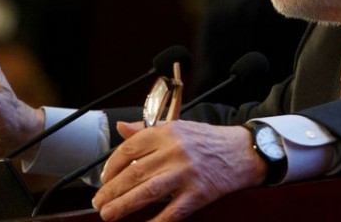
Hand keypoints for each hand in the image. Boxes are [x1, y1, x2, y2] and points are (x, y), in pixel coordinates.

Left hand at [92, 120, 266, 221]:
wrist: (242, 152)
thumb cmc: (207, 140)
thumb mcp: (177, 127)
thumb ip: (147, 130)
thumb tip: (121, 128)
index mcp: (167, 132)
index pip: (130, 149)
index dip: (112, 166)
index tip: (104, 179)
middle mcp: (175, 151)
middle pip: (135, 173)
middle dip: (112, 190)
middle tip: (99, 202)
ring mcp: (187, 174)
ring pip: (147, 192)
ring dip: (124, 205)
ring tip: (109, 214)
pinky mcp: (198, 194)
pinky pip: (171, 212)